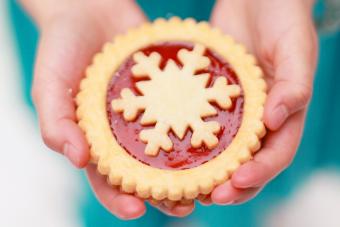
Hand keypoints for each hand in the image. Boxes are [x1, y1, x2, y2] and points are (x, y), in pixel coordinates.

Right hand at [22, 0, 192, 218]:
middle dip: (165, 194)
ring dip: (192, 168)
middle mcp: (128, 131)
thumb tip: (76, 158)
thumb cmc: (63, 47)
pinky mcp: (171, 90)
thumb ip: (56, 122)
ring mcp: (152, 112)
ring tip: (211, 182)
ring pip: (174, 148)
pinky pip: (188, 110)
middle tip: (185, 206)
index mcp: (98, 139)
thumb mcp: (50, 85)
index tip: (135, 210)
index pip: (107, 179)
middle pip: (147, 172)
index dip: (118, 198)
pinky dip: (201, 124)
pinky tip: (220, 136)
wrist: (90, 7)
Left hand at [205, 0, 317, 204]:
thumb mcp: (295, 48)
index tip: (236, 183)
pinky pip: (199, 124)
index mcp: (283, 114)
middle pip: (247, 162)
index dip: (259, 173)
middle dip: (231, 185)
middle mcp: (257, 119)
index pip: (276, 154)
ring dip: (206, 173)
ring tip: (186, 187)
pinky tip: (170, 150)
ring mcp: (233, 111)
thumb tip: (277, 120)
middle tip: (207, 197)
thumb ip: (294, 84)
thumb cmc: (283, 19)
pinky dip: (188, 141)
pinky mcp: (210, 99)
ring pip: (221, 152)